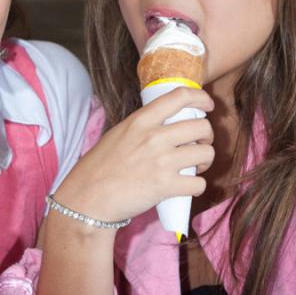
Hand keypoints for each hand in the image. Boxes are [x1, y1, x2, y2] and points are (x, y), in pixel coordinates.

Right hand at [54, 86, 214, 225]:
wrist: (88, 198)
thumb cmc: (100, 167)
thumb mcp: (119, 133)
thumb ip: (144, 126)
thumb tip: (169, 123)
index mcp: (141, 119)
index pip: (180, 96)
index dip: (201, 98)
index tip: (208, 106)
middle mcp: (154, 136)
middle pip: (201, 126)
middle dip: (206, 137)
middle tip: (198, 145)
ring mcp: (162, 161)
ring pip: (206, 153)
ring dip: (204, 161)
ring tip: (194, 167)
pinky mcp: (166, 186)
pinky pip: (199, 183)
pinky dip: (197, 186)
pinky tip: (187, 187)